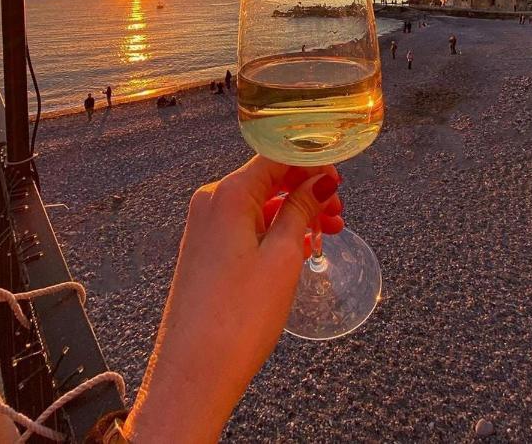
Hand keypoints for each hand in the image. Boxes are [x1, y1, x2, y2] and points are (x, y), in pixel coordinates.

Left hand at [125, 157, 342, 443]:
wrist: (192, 374)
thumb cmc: (237, 317)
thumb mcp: (282, 257)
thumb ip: (302, 210)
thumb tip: (321, 181)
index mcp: (229, 194)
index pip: (276, 156)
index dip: (311, 162)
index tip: (339, 178)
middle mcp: (212, 202)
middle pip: (268, 179)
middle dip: (307, 191)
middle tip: (339, 211)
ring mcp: (205, 226)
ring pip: (260, 205)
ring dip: (295, 213)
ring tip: (328, 233)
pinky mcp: (205, 250)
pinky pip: (246, 226)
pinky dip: (275, 231)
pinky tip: (300, 248)